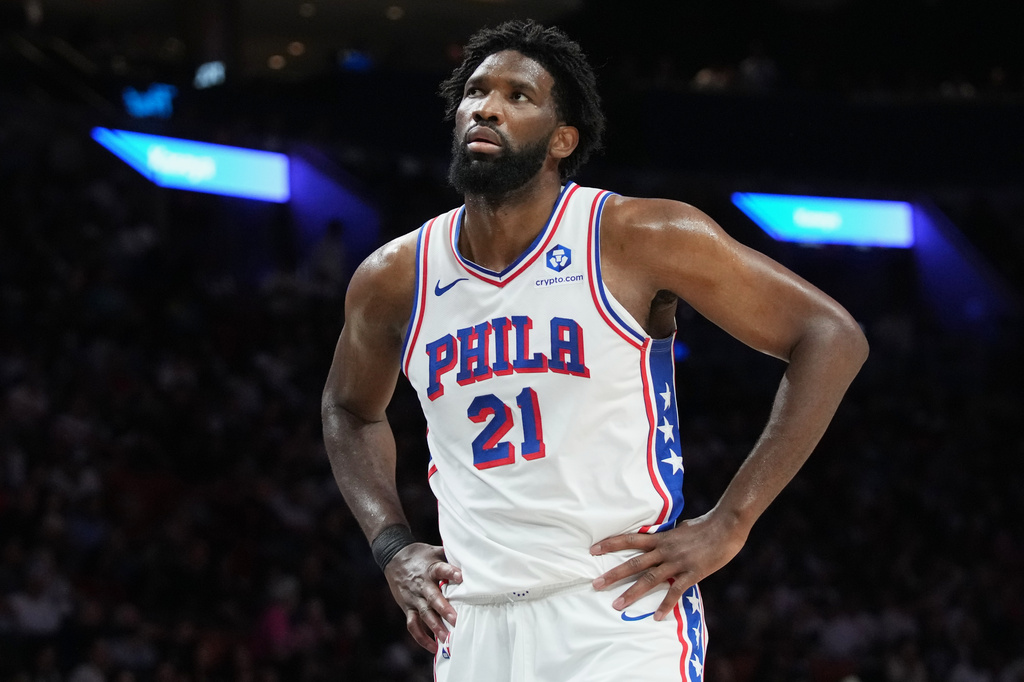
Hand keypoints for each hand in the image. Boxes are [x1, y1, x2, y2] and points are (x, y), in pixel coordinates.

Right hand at [384, 542, 462, 652]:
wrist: (393, 557)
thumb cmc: (420, 555)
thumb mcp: (434, 551)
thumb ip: (450, 557)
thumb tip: (473, 559)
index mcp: (430, 568)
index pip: (441, 569)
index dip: (451, 573)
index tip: (461, 577)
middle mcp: (421, 584)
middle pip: (432, 597)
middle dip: (444, 610)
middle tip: (456, 620)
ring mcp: (413, 598)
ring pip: (424, 614)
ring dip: (435, 627)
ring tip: (446, 638)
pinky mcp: (407, 607)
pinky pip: (412, 625)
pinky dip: (421, 638)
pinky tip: (433, 647)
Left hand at [589, 511, 747, 620]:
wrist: (726, 525)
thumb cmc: (706, 525)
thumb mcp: (681, 528)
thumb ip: (669, 536)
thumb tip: (663, 537)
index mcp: (661, 538)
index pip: (630, 540)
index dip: (610, 544)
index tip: (592, 550)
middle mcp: (665, 550)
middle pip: (633, 563)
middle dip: (613, 574)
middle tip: (595, 584)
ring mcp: (677, 562)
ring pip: (649, 579)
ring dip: (632, 593)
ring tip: (616, 604)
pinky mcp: (692, 573)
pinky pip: (675, 591)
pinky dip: (666, 605)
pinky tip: (657, 617)